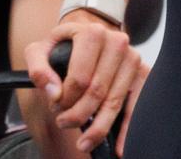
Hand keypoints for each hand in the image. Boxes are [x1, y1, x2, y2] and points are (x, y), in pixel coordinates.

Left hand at [25, 10, 146, 153]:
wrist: (91, 33)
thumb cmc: (66, 45)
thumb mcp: (42, 49)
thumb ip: (38, 68)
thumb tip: (53, 93)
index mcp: (93, 34)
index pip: (80, 78)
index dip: (64, 99)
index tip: (55, 106)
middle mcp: (118, 42)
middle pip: (97, 92)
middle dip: (78, 114)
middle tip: (64, 123)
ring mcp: (133, 58)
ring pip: (115, 102)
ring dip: (99, 127)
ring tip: (84, 142)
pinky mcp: (143, 72)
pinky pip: (137, 104)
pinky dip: (128, 128)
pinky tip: (119, 146)